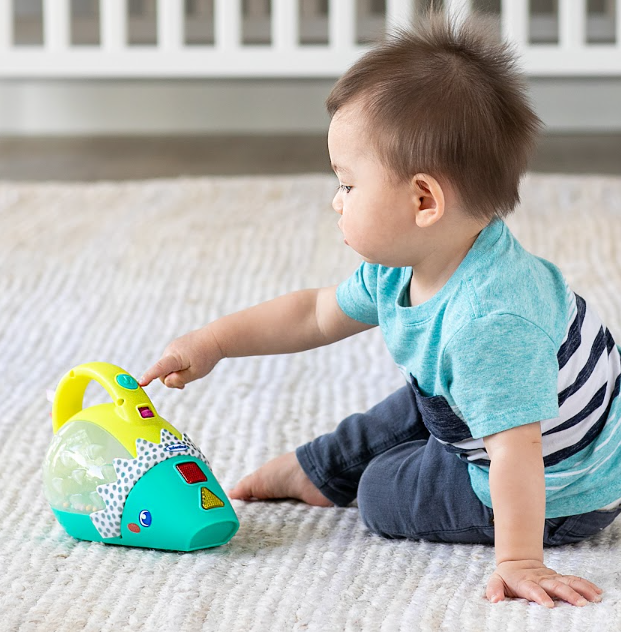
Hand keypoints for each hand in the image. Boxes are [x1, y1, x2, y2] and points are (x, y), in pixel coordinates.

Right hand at [139, 327, 223, 388]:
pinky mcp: (175, 346)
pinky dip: (177, 366)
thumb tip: (166, 382)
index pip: (159, 369)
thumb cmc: (206, 355)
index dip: (149, 377)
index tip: (141, 383)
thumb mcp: (195, 373)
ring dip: (174, 373)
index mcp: (174, 357)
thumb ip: (179, 380)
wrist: (214, 338)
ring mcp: (172, 347)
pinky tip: (188, 366)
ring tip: (190, 372)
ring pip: (167, 367)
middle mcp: (170, 350)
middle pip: (162, 372)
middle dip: (170, 380)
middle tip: (183, 385)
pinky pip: (171, 361)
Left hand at [486, 559, 602, 606]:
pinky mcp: (559, 577)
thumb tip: (494, 599)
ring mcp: (551, 577)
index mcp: (524, 581)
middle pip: (555, 585)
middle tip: (580, 604)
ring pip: (568, 581)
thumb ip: (494, 589)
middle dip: (568, 593)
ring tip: (594, 598)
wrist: (517, 561)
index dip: (540, 595)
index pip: (532, 588)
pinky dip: (586, 585)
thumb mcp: (496, 580)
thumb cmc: (507, 577)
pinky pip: (574, 580)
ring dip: (582, 589)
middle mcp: (540, 578)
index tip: (548, 604)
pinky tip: (597, 592)